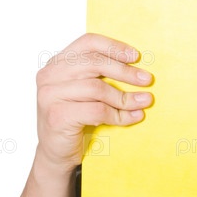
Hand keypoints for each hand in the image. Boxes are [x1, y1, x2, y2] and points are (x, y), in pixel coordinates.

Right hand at [35, 33, 153, 171]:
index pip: (87, 42)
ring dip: (125, 97)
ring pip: (97, 89)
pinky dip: (119, 115)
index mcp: (57, 63)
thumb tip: (138, 68)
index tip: (136, 56)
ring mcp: (50, 95)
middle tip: (147, 80)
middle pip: (94, 63)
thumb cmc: (75, 119)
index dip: (113, 47)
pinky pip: (97, 110)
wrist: (56, 154)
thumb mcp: (85, 92)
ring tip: (144, 102)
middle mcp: (49, 76)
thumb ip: (100, 76)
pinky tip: (133, 117)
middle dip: (125, 72)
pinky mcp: (57, 116)